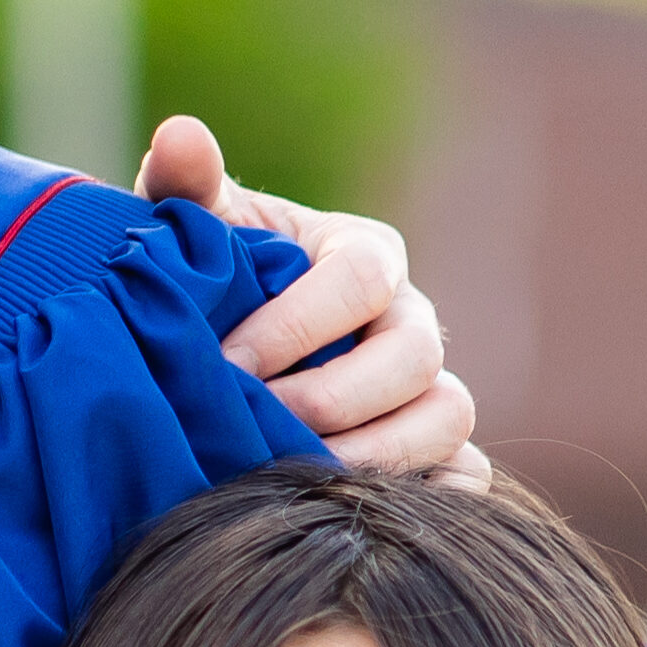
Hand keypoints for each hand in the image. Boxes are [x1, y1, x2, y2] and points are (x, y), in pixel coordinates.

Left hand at [137, 114, 481, 484]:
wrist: (213, 352)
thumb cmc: (211, 282)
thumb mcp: (196, 232)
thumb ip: (185, 186)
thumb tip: (181, 134)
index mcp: (365, 254)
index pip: (362, 278)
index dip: (298, 324)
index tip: (225, 361)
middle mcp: (410, 319)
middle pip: (415, 355)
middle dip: (334, 396)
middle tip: (258, 426)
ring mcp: (429, 388)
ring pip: (449, 417)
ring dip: (378, 454)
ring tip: (296, 477)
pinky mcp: (431, 450)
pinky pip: (465, 479)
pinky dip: (431, 497)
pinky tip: (357, 513)